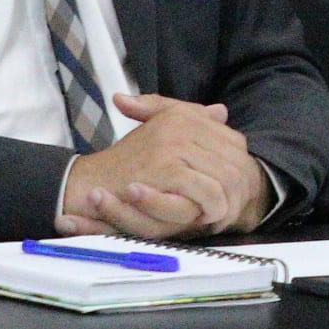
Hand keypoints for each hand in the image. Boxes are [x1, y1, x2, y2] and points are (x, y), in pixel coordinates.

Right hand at [57, 97, 272, 238]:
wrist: (90, 183)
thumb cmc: (127, 164)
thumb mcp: (158, 133)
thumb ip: (190, 119)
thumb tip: (221, 111)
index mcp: (182, 115)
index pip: (233, 140)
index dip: (237, 165)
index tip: (232, 185)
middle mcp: (181, 123)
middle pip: (235, 157)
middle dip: (238, 184)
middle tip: (235, 203)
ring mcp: (175, 144)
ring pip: (226, 175)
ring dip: (228, 198)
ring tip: (222, 212)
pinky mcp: (169, 169)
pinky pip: (208, 191)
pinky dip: (212, 207)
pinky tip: (207, 216)